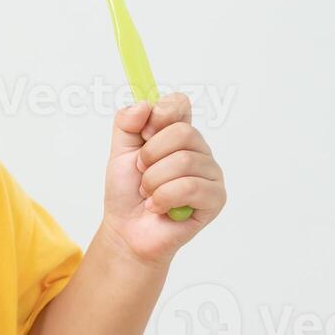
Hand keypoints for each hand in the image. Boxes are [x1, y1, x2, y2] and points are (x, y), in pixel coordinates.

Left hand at [100, 93, 225, 267]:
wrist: (126, 230)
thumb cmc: (127, 191)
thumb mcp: (119, 152)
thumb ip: (126, 123)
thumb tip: (144, 105)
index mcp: (178, 134)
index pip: (180, 104)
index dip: (160, 114)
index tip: (143, 133)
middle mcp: (199, 150)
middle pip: (183, 132)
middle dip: (150, 156)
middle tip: (141, 172)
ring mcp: (211, 174)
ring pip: (184, 161)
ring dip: (153, 181)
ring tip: (148, 194)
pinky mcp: (216, 198)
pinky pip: (191, 187)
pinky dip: (164, 198)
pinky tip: (158, 207)